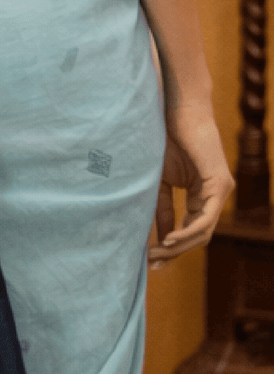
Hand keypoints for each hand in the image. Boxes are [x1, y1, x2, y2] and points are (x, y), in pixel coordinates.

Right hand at [149, 102, 233, 265]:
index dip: (172, 247)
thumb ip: (162, 208)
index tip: (152, 260)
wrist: (177, 110)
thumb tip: (160, 237)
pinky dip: (189, 231)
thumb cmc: (166, 138)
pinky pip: (206, 218)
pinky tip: (171, 239)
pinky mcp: (220, 185)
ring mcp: (221, 191)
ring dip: (180, 246)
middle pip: (198, 236)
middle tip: (153, 263)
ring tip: (158, 252)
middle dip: (175, 252)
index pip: (191, 230)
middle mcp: (215, 196)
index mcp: (201, 195)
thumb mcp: (160, 181)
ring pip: (204, 231)